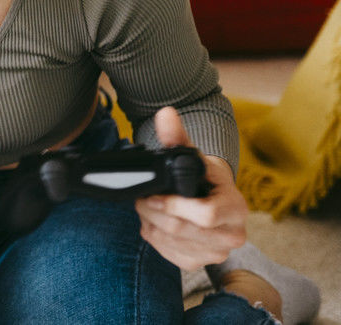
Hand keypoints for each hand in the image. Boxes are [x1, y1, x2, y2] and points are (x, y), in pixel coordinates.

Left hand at [135, 106, 247, 269]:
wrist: (213, 199)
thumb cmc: (202, 176)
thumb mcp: (192, 155)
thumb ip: (177, 136)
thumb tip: (166, 114)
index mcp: (236, 207)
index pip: (206, 214)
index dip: (173, 206)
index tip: (152, 195)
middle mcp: (233, 235)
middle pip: (183, 230)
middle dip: (153, 212)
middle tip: (141, 199)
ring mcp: (217, 253)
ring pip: (172, 243)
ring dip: (150, 224)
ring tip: (147, 208)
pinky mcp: (200, 263)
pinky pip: (168, 255)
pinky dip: (154, 238)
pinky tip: (154, 224)